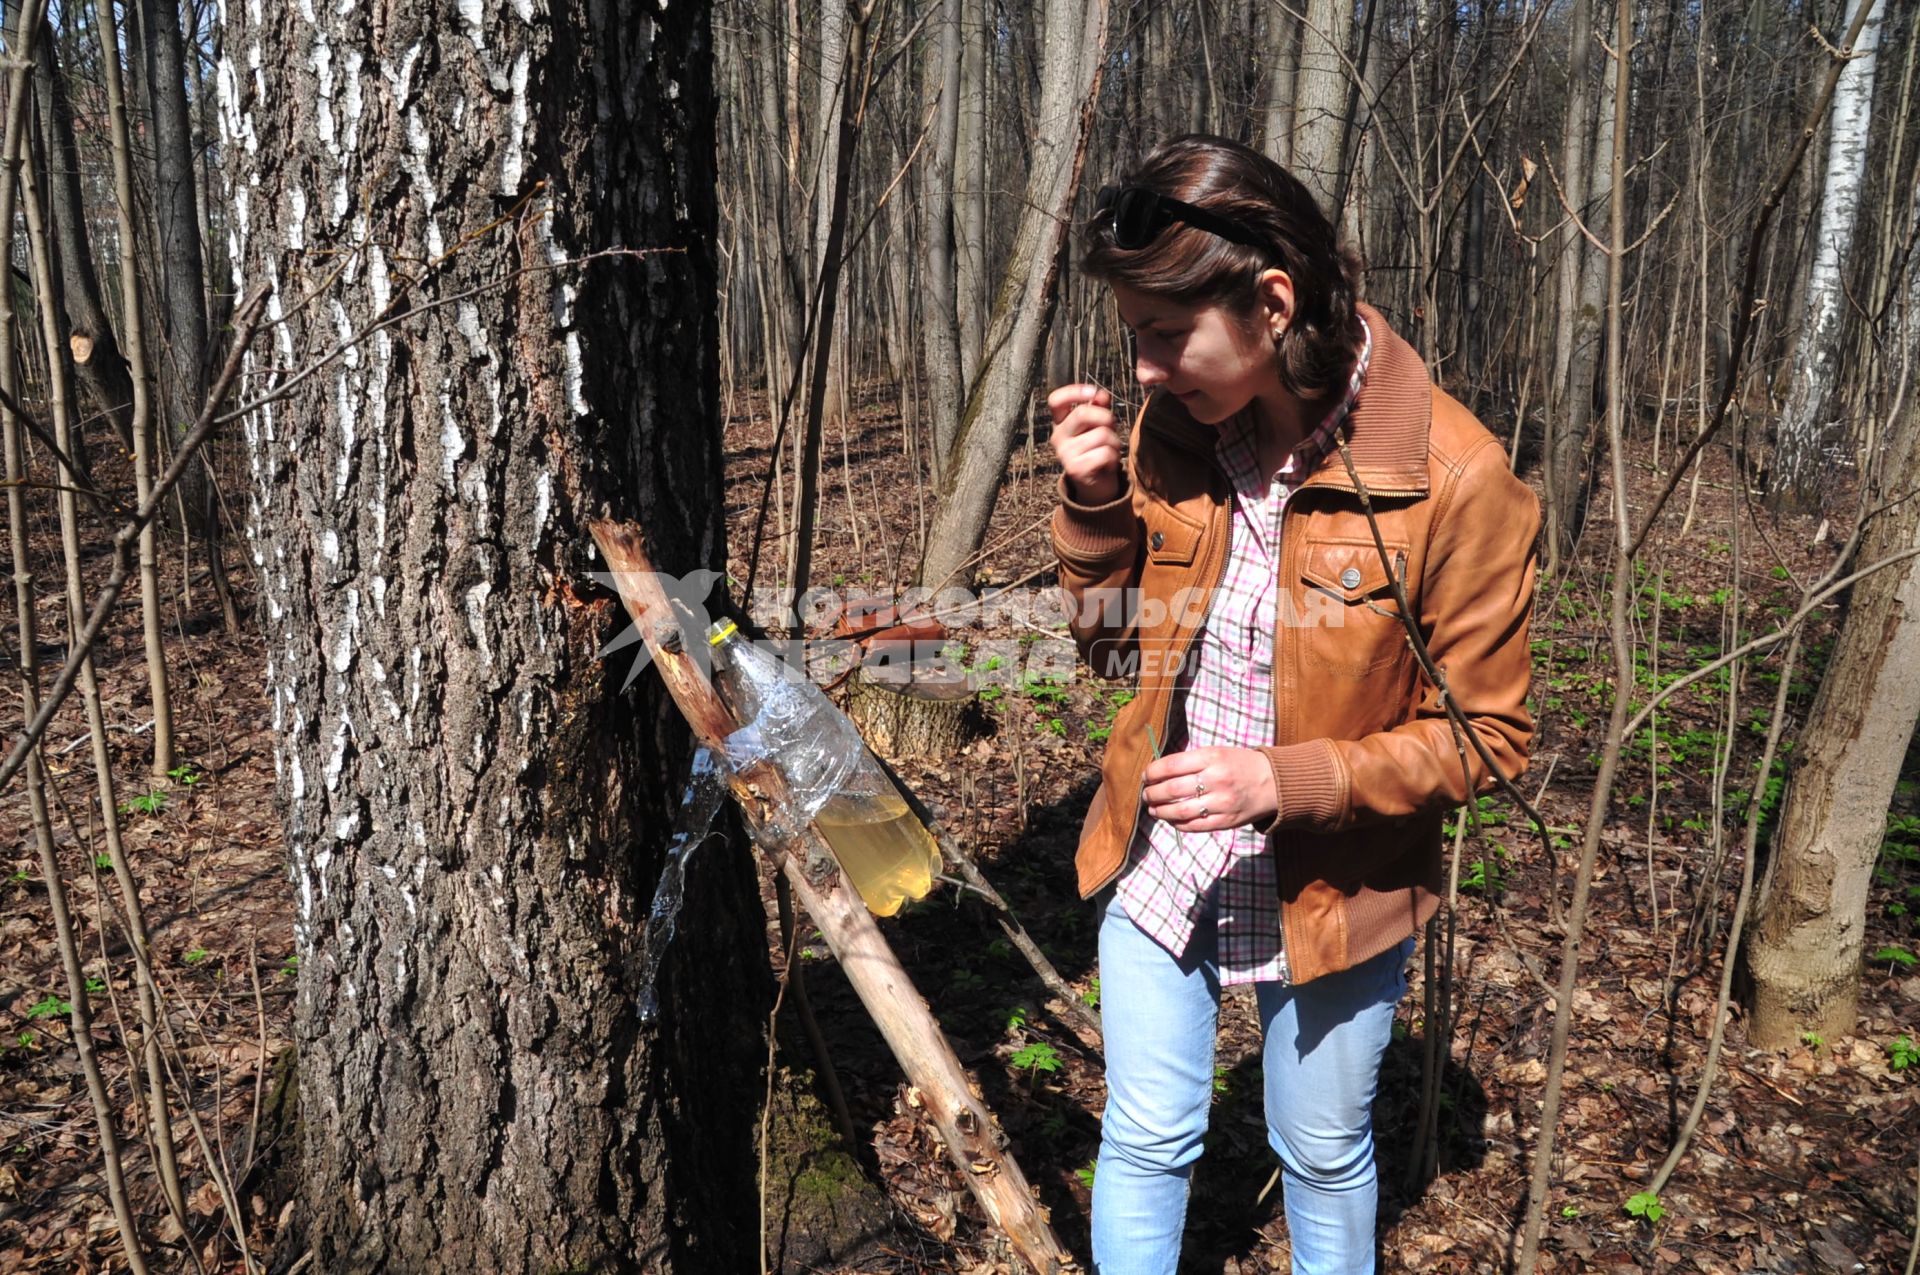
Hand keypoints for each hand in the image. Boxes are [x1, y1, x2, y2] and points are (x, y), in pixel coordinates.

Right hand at [1047, 383, 1122, 503]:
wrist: (1096, 485)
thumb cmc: (1097, 450)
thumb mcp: (1098, 426)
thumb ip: (1099, 408)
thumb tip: (1101, 395)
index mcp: (1061, 423)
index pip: (1056, 401)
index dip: (1074, 391)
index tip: (1093, 392)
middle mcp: (1058, 437)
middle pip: (1082, 413)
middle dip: (1106, 417)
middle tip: (1112, 427)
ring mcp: (1065, 454)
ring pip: (1101, 435)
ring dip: (1114, 442)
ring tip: (1110, 450)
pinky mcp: (1075, 469)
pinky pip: (1105, 453)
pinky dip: (1114, 457)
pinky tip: (1108, 463)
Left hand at [1142, 747, 1277, 833]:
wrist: (1274, 782)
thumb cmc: (1240, 764)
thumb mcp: (1217, 752)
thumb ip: (1190, 761)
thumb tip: (1158, 772)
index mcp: (1212, 757)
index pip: (1170, 765)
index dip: (1152, 773)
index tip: (1146, 777)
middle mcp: (1216, 779)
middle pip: (1171, 790)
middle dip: (1152, 794)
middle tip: (1146, 795)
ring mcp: (1221, 803)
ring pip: (1179, 811)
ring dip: (1160, 811)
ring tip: (1153, 809)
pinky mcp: (1226, 821)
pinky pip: (1194, 826)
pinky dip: (1177, 824)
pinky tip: (1171, 819)